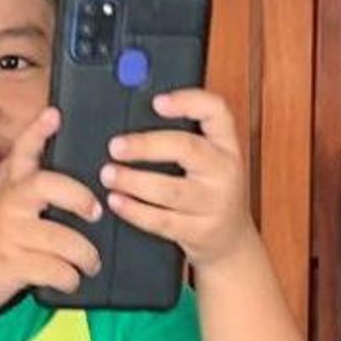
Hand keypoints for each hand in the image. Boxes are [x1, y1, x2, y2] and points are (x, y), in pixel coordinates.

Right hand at [0, 111, 103, 318]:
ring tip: (90, 263)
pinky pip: (56, 270)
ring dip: (86, 256)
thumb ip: (36, 198)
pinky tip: (69, 280)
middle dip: (79, 197)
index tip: (54, 116)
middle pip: (47, 186)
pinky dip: (69, 279)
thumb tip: (81, 194)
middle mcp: (10, 206)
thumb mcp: (8, 213)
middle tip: (95, 212)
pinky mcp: (12, 264)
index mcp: (13, 191)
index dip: (38, 132)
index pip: (23, 153)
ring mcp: (11, 235)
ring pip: (63, 240)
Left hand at [101, 89, 256, 272]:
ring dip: (134, 181)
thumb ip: (178, 138)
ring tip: (109, 174)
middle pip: (187, 149)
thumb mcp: (208, 160)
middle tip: (115, 146)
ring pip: (171, 190)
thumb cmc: (209, 191)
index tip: (157, 102)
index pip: (216, 111)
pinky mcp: (199, 231)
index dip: (188, 101)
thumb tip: (130, 118)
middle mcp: (224, 170)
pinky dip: (135, 211)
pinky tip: (117, 202)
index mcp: (226, 144)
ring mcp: (214, 203)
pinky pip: (162, 221)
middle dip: (146, 146)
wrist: (231, 240)